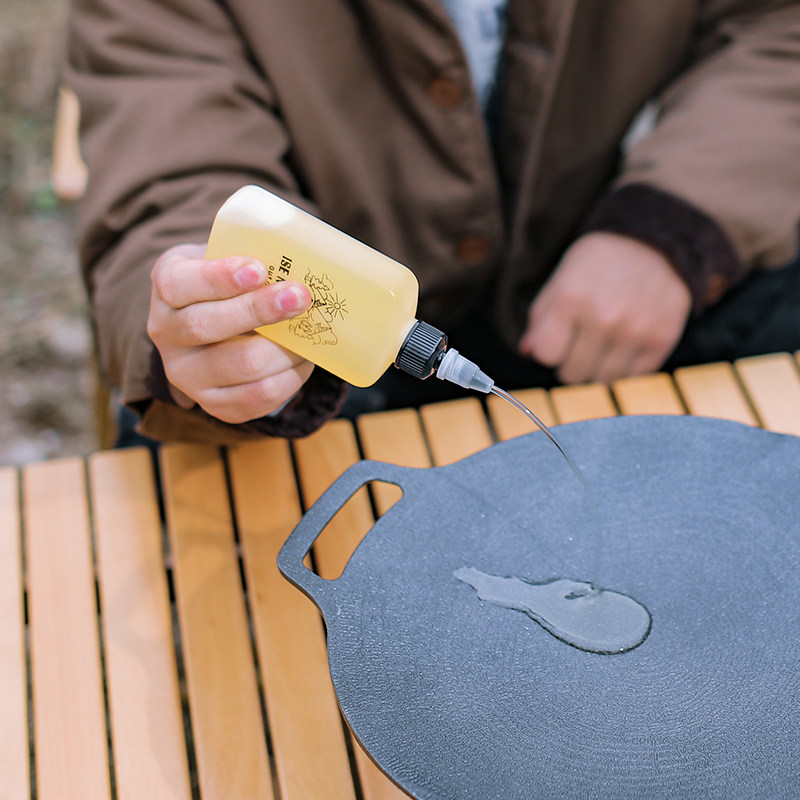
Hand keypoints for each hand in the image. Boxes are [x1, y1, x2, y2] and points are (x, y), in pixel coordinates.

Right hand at [147, 243, 313, 422]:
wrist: (218, 329)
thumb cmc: (231, 285)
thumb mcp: (229, 260)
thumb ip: (253, 261)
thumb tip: (302, 266)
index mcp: (167, 287)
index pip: (179, 284)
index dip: (219, 277)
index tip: (259, 269)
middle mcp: (166, 334)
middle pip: (205, 326)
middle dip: (259, 311)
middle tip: (300, 297)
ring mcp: (187, 375)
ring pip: (241, 366)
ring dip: (284, 348)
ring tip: (310, 331)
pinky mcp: (215, 404)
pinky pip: (258, 397)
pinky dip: (291, 377)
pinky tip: (304, 359)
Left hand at [518, 233, 691, 383]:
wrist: (654, 241)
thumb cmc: (597, 263)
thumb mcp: (561, 280)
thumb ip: (540, 319)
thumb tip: (528, 352)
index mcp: (570, 299)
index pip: (546, 355)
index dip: (549, 349)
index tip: (559, 337)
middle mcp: (603, 317)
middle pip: (572, 374)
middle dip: (572, 361)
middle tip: (582, 339)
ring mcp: (635, 330)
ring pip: (602, 380)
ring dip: (599, 366)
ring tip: (604, 341)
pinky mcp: (661, 339)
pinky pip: (633, 376)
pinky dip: (626, 365)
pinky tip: (626, 342)